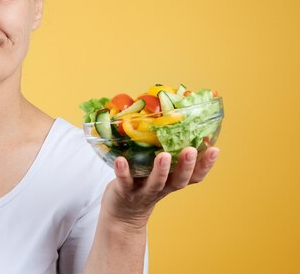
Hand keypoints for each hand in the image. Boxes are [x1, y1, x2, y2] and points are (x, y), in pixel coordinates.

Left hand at [101, 147, 218, 229]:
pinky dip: (123, 171)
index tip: (216, 149)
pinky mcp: (124, 191)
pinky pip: (124, 181)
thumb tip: (172, 120)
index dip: (205, 165)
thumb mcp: (157, 173)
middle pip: (178, 180)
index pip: (194, 176)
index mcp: (172, 182)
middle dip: (186, 166)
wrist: (122, 215)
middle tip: (191, 150)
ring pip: (155, 182)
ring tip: (163, 155)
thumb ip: (164, 154)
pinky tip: (120, 159)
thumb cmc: (142, 185)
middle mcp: (161, 188)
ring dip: (161, 170)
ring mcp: (143, 191)